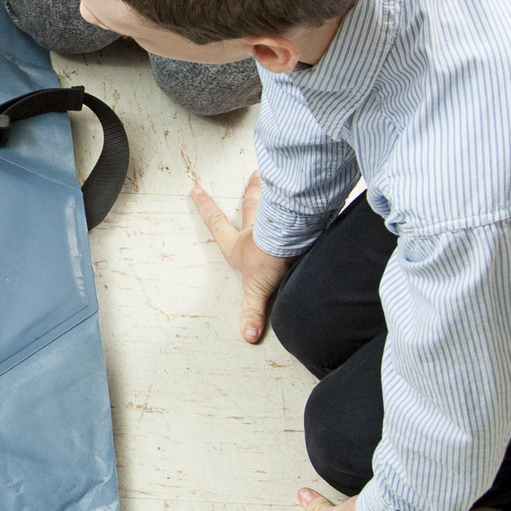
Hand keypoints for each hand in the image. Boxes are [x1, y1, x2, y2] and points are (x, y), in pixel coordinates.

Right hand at [191, 170, 295, 343]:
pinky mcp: (295, 219)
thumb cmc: (269, 262)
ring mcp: (274, 220)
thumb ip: (254, 312)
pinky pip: (298, 206)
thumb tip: (248, 334)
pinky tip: (315, 192)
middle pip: (251, 206)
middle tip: (254, 176)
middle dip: (251, 191)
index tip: (196, 190)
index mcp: (239, 245)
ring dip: (273, 190)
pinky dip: (303, 198)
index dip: (206, 208)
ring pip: (272, 201)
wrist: (288, 246)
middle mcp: (255, 229)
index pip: (217, 224)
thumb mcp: (257, 290)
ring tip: (274, 176)